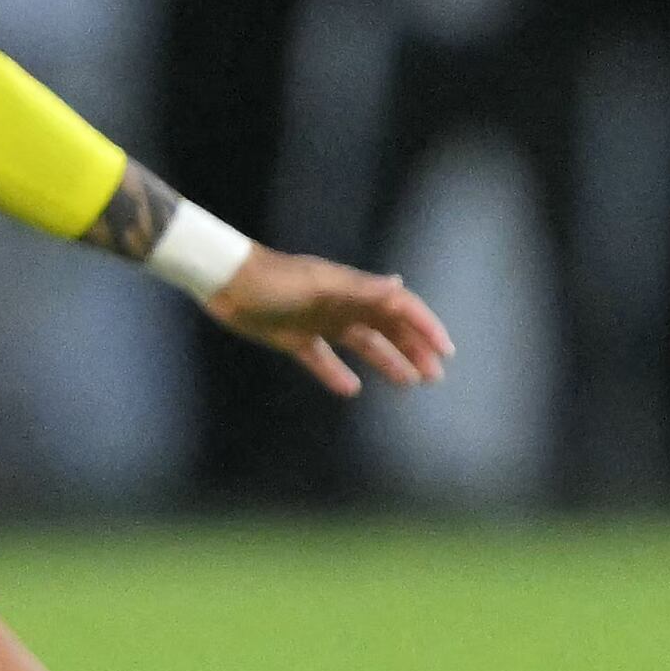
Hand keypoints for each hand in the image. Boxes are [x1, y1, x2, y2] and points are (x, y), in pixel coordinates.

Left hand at [206, 246, 451, 397]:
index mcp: (351, 288)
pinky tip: (351, 390)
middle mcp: (340, 304)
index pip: (399, 306)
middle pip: (387, 328)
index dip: (424, 326)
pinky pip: (323, 359)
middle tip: (434, 377)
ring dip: (387, 361)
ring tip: (409, 383)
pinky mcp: (294, 337)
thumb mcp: (320, 287)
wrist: (225, 282)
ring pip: (362, 344)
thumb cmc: (273, 280)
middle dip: (413, 349)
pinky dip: (337, 374)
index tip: (445, 351)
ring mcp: (318, 321)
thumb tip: (399, 286)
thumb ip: (359, 290)